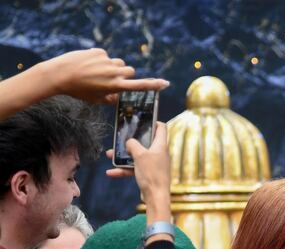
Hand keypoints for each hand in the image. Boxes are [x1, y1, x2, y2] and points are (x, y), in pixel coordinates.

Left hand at [41, 48, 168, 103]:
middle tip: (111, 80)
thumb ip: (110, 99)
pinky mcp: (98, 52)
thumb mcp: (96, 100)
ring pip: (118, 63)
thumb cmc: (78, 91)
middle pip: (130, 71)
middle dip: (124, 75)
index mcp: (115, 87)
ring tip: (96, 72)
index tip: (165, 84)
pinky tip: (87, 65)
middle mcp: (114, 72)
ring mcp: (107, 61)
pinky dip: (100, 60)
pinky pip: (105, 56)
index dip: (153, 85)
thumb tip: (118, 98)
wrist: (59, 74)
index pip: (140, 86)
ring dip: (113, 67)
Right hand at [107, 122, 170, 225]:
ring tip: (109, 155)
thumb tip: (129, 142)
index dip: (153, 122)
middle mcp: (159, 153)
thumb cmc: (151, 174)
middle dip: (131, 141)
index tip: (143, 120)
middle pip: (145, 142)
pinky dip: (124, 170)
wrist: (156, 197)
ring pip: (137, 156)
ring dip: (123, 156)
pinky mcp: (149, 174)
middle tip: (120, 138)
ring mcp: (154, 164)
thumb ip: (133, 145)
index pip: (161, 128)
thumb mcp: (140, 155)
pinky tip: (111, 172)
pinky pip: (135, 169)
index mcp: (161, 145)